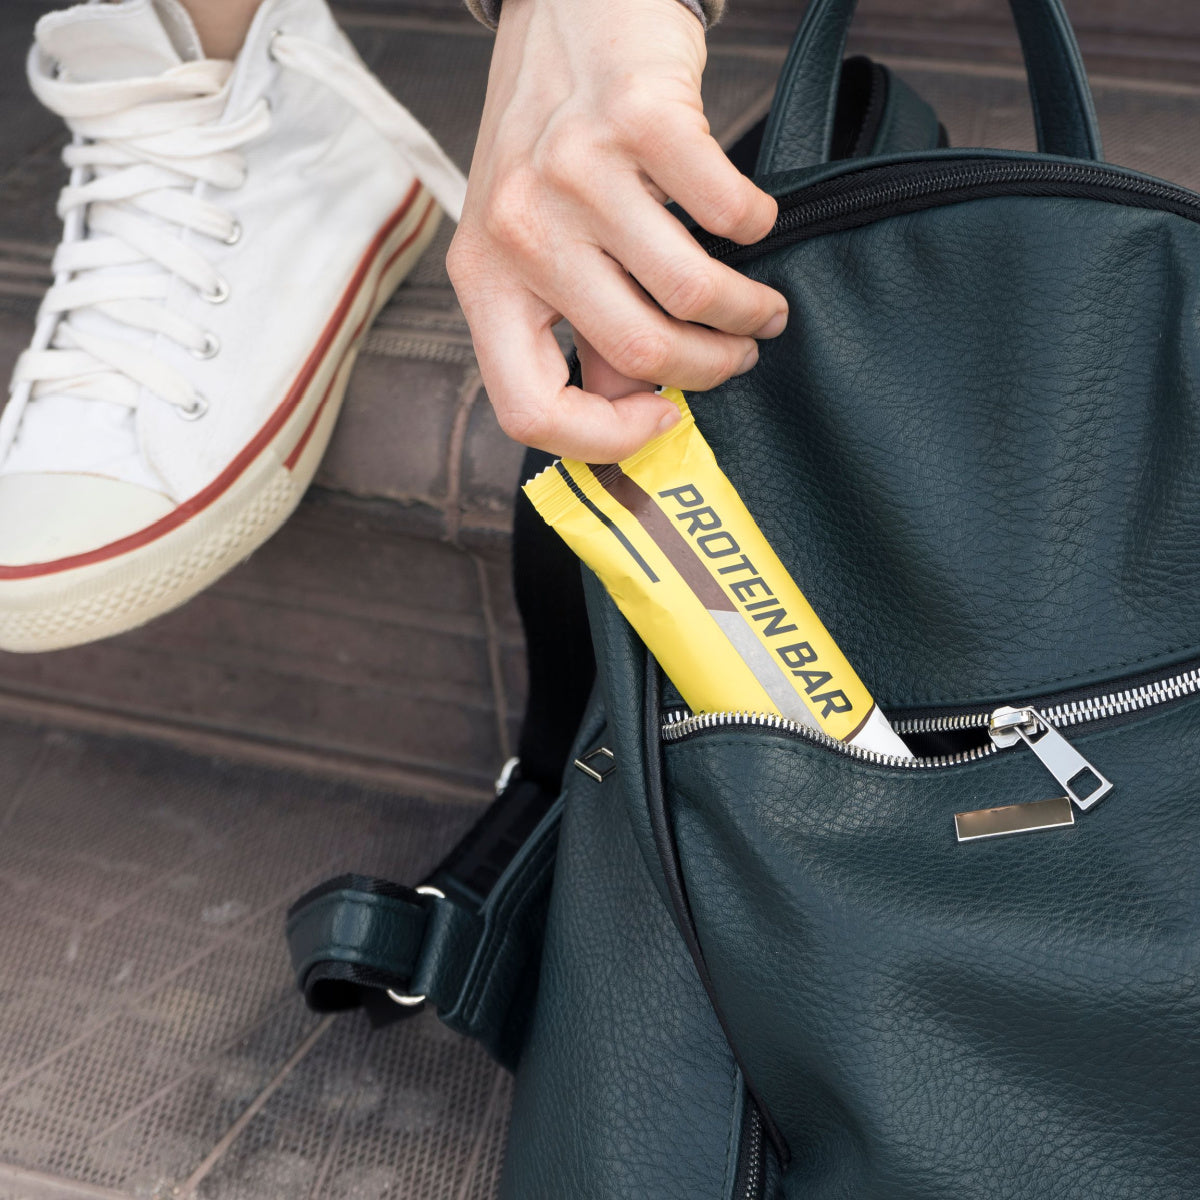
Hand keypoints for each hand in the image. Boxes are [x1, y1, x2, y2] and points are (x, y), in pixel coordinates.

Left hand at [447, 0, 786, 461]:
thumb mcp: (532, 243)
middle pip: (637, 352)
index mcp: (484, 278)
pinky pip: (730, 215)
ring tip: (760, 307)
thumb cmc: (550, 138)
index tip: (657, 415)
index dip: (602, 439)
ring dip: (748, 312)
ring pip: (691, 293)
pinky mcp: (639, 121)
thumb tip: (634, 401)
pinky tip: (752, 225)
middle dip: (710, 368)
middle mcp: (519, 230)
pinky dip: (759, 229)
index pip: (527, 409)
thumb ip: (573, 329)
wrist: (565, 6)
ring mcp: (576, 172)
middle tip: (738, 355)